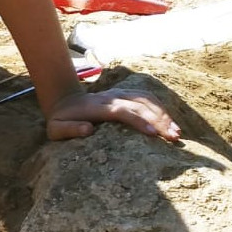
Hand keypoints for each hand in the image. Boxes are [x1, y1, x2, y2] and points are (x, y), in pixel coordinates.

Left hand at [45, 88, 180, 141]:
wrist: (63, 102)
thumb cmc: (60, 120)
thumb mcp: (55, 128)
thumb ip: (69, 129)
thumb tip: (87, 130)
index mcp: (96, 107)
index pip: (122, 111)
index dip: (138, 121)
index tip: (153, 134)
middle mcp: (111, 97)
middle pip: (139, 105)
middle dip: (158, 120)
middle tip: (173, 137)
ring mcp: (119, 94)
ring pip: (146, 100)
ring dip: (163, 114)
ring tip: (176, 132)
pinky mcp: (125, 94)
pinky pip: (146, 97)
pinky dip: (160, 107)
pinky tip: (170, 122)